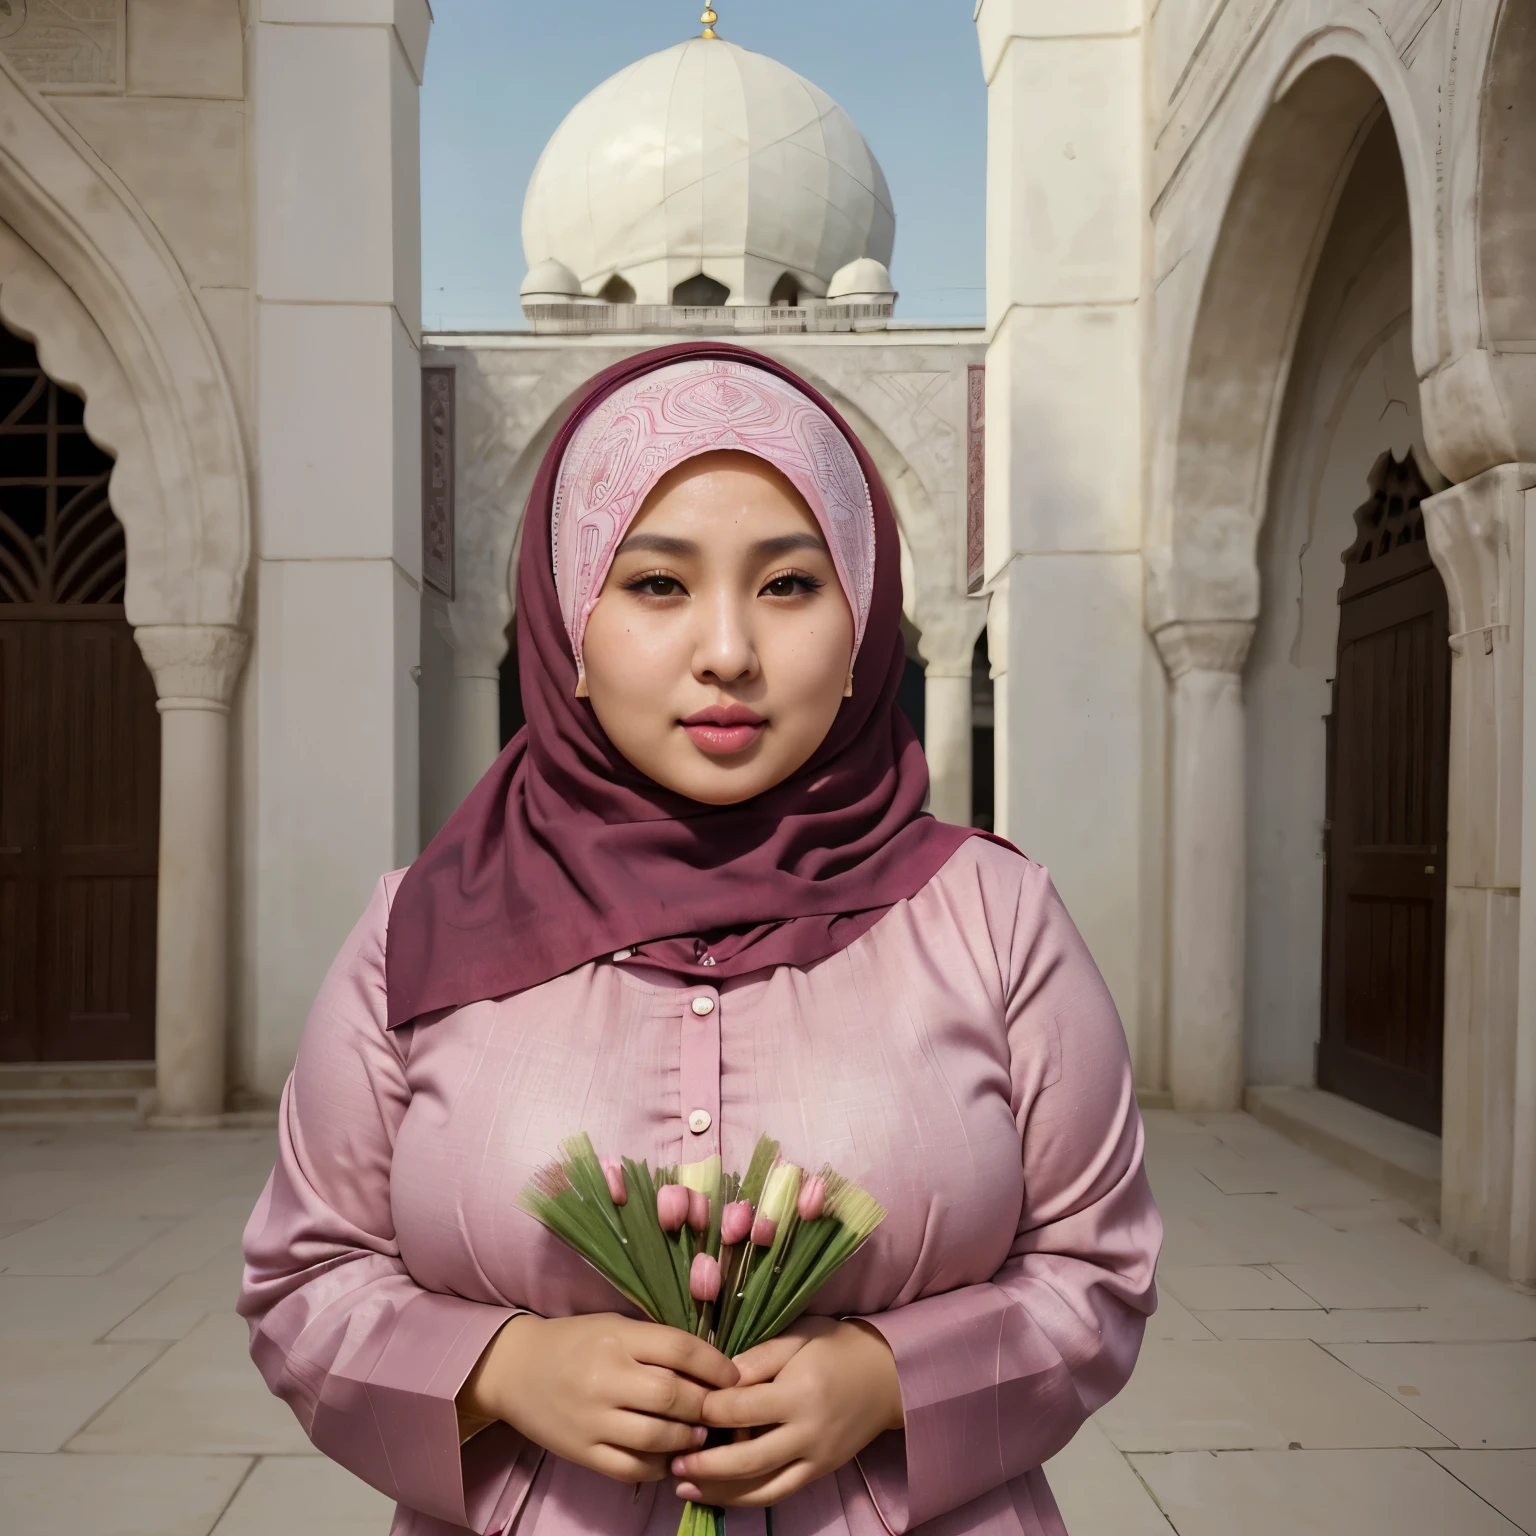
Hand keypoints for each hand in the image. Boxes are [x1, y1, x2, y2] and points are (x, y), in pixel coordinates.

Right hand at [458, 1313, 739, 1483]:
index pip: (679, 1349)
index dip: (715, 1365)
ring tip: (699, 1436)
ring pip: (656, 1437)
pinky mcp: (582, 1452)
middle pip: (672, 1396)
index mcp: (617, 1337)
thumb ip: (657, 1344)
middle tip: (723, 1411)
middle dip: (706, 1406)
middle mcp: (605, 1377)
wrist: (516, 1370)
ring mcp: (592, 1418)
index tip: (734, 1376)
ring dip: (687, 1440)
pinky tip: (670, 1456)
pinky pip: (631, 1467)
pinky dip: (659, 1466)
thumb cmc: (576, 1342)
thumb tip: (712, 1366)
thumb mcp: (615, 1327)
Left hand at [671, 1317, 904, 1507]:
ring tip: (684, 1488)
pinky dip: (747, 1499)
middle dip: (705, 1464)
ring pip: (761, 1488)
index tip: (681, 1406)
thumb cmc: (836, 1347)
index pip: (741, 1409)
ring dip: (720, 1492)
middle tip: (671, 1462)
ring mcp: (815, 1459)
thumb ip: (759, 1357)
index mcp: (799, 1392)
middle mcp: (807, 1433)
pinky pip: (779, 1493)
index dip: (707, 1410)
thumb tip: (720, 1378)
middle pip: (747, 1460)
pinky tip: (720, 1495)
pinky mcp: (819, 1473)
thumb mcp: (798, 1337)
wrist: (887, 1376)